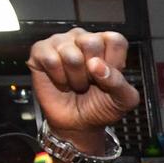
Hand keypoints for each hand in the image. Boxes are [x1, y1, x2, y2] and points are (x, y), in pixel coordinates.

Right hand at [25, 29, 140, 147]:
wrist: (78, 124)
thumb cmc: (100, 107)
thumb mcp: (122, 100)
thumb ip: (119, 82)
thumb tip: (97, 65)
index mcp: (106, 44)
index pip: (115, 40)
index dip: (113, 62)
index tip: (108, 77)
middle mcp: (83, 38)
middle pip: (91, 43)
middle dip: (92, 72)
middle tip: (90, 82)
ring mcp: (60, 42)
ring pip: (71, 55)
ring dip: (75, 78)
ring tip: (76, 83)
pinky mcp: (40, 50)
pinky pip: (50, 59)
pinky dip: (58, 78)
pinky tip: (61, 82)